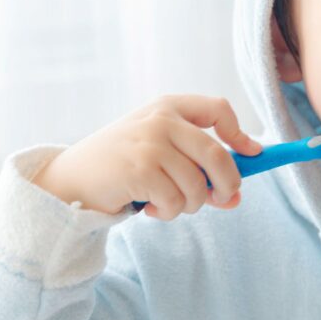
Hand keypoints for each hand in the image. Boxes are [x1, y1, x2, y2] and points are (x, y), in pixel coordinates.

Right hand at [31, 94, 261, 220]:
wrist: (70, 180)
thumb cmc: (121, 168)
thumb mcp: (159, 156)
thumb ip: (196, 170)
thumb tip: (235, 197)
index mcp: (168, 107)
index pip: (218, 108)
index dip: (239, 133)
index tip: (251, 153)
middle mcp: (161, 119)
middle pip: (216, 154)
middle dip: (228, 183)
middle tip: (222, 199)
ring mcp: (150, 143)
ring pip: (197, 186)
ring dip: (189, 205)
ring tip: (167, 204)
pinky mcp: (140, 169)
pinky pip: (175, 202)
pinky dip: (168, 212)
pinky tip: (150, 208)